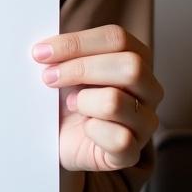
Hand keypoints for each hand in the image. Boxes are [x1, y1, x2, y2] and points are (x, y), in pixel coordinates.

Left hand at [32, 24, 162, 172]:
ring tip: (70, 104)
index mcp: (136, 58)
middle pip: (130, 66)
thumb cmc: (66, 95)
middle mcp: (149, 89)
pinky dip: (92, 131)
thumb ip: (62, 50)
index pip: (116, 39)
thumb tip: (44, 46)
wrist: (60, 138)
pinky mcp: (132, 152)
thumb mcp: (65, 66)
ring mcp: (145, 122)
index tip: (41, 52)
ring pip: (116, 101)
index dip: (76, 43)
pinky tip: (84, 128)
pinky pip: (118, 139)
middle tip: (48, 77)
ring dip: (82, 101)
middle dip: (80, 69)